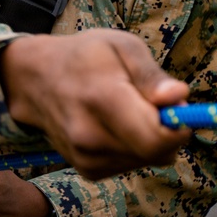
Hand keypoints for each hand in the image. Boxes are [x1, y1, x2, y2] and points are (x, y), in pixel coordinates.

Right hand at [0, 29, 190, 179]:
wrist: (37, 79)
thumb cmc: (85, 56)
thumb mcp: (121, 46)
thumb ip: (151, 74)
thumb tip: (179, 97)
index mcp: (103, 98)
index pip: (156, 138)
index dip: (179, 126)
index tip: (178, 106)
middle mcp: (90, 136)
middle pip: (156, 153)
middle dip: (168, 130)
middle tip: (153, 101)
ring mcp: (86, 157)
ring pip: (147, 160)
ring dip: (150, 138)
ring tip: (129, 109)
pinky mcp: (87, 170)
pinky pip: (131, 165)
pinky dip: (134, 148)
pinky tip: (117, 125)